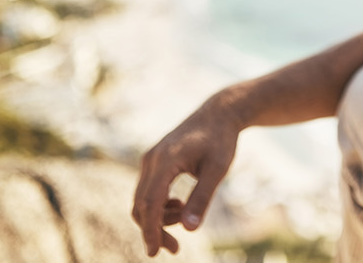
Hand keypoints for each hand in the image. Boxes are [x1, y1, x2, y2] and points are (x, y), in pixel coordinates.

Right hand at [131, 102, 240, 256]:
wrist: (217, 114)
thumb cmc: (220, 141)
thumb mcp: (217, 170)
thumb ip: (202, 198)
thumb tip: (189, 229)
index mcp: (165, 160)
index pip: (150, 203)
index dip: (150, 230)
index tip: (154, 253)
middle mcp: (151, 159)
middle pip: (141, 205)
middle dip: (154, 230)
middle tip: (175, 249)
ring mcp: (149, 160)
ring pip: (143, 200)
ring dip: (160, 218)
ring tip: (185, 217)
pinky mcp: (153, 162)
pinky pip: (148, 191)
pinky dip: (160, 206)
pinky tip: (179, 206)